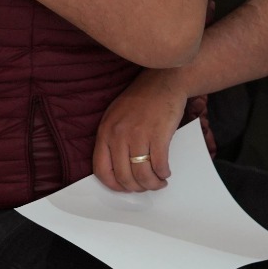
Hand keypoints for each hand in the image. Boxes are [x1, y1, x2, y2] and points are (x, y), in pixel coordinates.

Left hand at [93, 69, 189, 191]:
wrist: (165, 80)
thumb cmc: (142, 98)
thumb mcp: (117, 115)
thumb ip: (112, 139)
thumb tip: (118, 168)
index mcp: (106, 131)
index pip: (102, 170)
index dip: (113, 185)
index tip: (124, 188)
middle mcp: (119, 135)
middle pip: (124, 175)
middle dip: (136, 188)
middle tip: (145, 187)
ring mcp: (139, 134)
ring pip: (142, 173)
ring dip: (151, 184)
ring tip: (158, 182)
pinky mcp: (159, 134)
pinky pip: (159, 163)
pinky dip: (163, 173)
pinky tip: (166, 172)